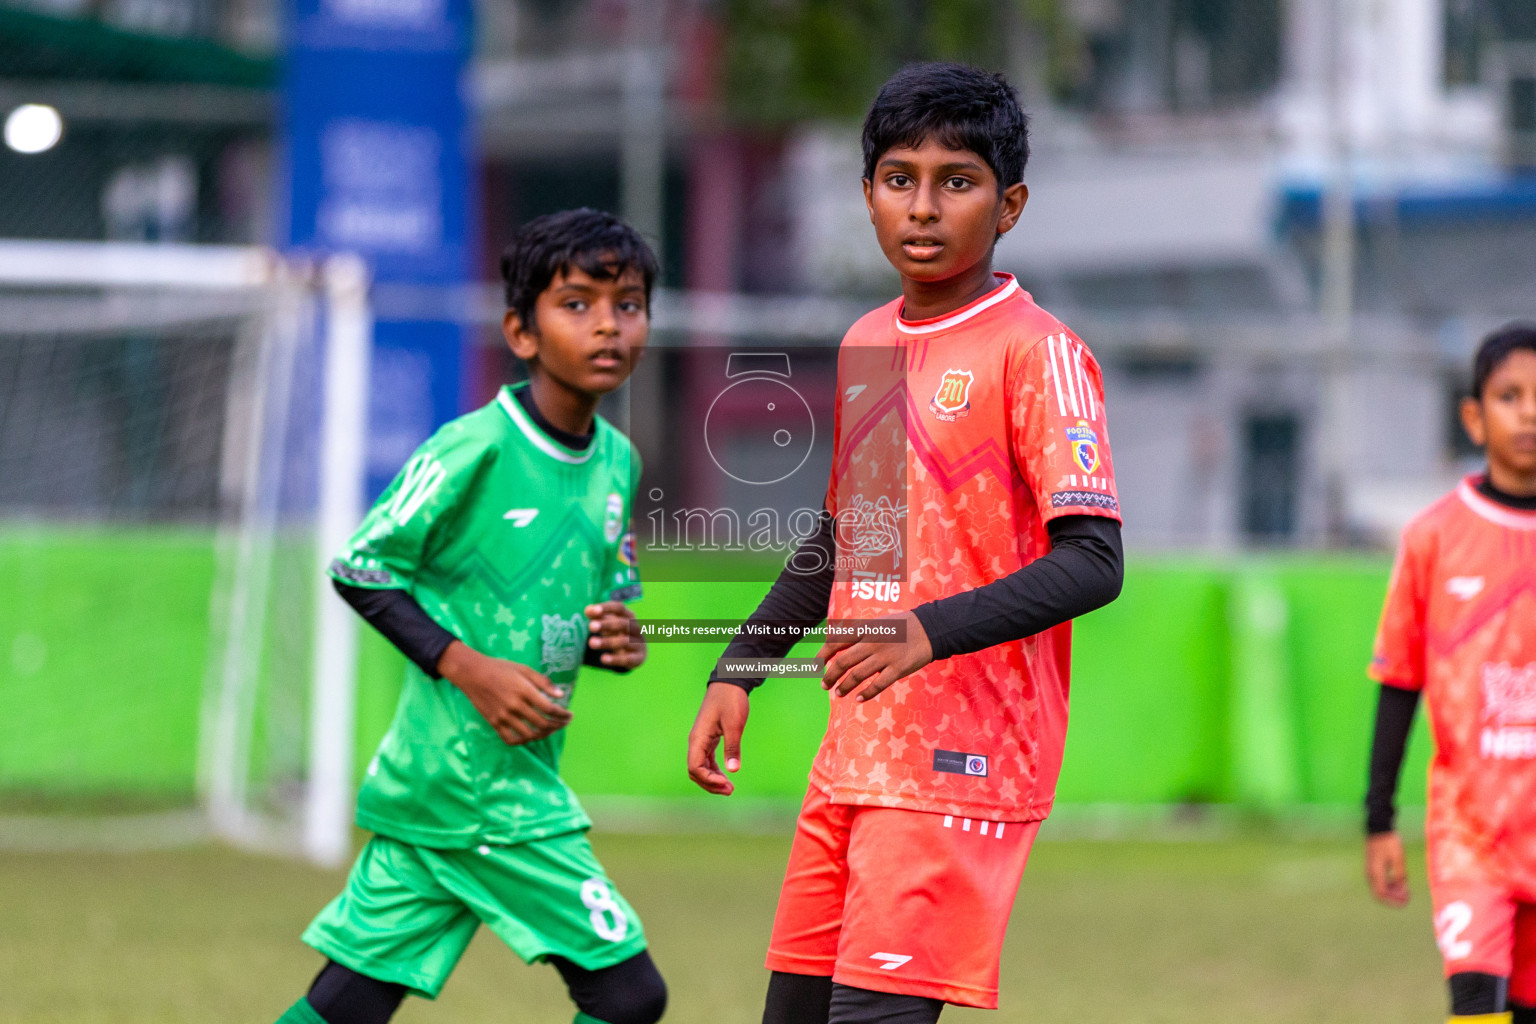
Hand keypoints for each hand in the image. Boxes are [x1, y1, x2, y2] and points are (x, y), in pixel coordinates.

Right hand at [437, 641, 571, 745]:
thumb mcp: (524, 669)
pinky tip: (529, 736)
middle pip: (542, 724)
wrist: (472, 673)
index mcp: (524, 690)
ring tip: (550, 730)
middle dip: (557, 725)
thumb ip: (543, 682)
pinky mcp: (494, 723)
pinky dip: (522, 741)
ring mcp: (503, 716)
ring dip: (543, 735)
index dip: (563, 715)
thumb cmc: (500, 668)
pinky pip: (510, 739)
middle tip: (564, 723)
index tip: (569, 715)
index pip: (549, 709)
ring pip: (529, 734)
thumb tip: (561, 695)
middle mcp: (515, 706)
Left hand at [585, 601, 645, 669]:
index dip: (605, 608)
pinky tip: (603, 659)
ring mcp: (639, 643)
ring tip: (591, 643)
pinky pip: (628, 659)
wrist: (636, 652)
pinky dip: (615, 659)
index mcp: (628, 616)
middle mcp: (635, 628)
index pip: (619, 608)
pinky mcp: (639, 658)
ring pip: (625, 641)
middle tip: (591, 627)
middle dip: (606, 624)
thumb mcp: (608, 623)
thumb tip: (587, 610)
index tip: (589, 612)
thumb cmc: (618, 633)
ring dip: (607, 642)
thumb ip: (598, 616)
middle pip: (622, 623)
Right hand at [687, 682, 749, 795]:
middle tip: (730, 790)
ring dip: (713, 779)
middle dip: (710, 784)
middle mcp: (696, 742)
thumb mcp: (734, 724)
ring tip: (729, 788)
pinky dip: (714, 770)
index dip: (709, 780)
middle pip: (695, 771)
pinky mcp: (708, 739)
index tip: (727, 783)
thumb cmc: (731, 701)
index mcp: (698, 739)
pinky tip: (726, 775)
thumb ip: (732, 747)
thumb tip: (733, 771)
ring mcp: (701, 741)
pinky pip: (706, 760)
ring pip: (701, 767)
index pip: (695, 768)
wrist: (729, 683)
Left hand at [818, 610, 931, 701]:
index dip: (822, 655)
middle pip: (843, 662)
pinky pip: (877, 685)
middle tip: (824, 685)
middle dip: (830, 675)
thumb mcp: (877, 622)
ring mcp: (885, 656)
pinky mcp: (897, 669)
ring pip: (857, 675)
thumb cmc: (901, 626)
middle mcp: (872, 642)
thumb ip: (859, 633)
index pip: (836, 642)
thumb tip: (836, 644)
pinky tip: (858, 699)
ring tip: (838, 693)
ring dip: (844, 686)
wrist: (930, 629)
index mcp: (865, 629)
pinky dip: (865, 693)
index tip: (815, 666)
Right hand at [1365, 831, 1409, 906]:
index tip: (1406, 901)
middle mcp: (1370, 874)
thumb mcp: (1398, 859)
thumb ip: (1400, 876)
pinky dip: (1388, 885)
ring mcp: (1370, 870)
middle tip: (1405, 899)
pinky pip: (1378, 881)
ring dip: (1391, 892)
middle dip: (1392, 899)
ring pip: (1378, 888)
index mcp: (1376, 872)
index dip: (1394, 900)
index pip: (1382, 893)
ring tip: (1404, 891)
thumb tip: (1403, 890)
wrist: (1378, 828)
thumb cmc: (1389, 843)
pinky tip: (1398, 883)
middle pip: (1379, 893)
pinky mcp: (1372, 867)